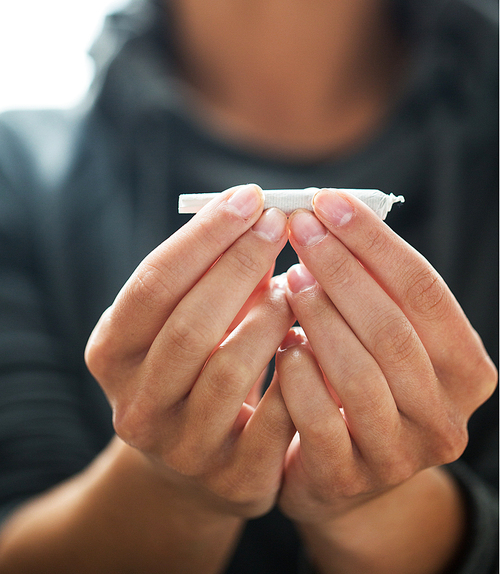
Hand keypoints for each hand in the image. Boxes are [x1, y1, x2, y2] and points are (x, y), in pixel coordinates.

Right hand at [85, 184, 295, 519]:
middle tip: (281, 222)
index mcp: (110, 354)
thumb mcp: (181, 320)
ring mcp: (182, 448)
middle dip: (240, 264)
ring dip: (270, 316)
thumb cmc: (192, 366)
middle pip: (189, 325)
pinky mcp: (234, 479)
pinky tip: (312, 337)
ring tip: (295, 285)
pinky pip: (276, 417)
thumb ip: (209, 275)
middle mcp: (136, 405)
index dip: (204, 237)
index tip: (249, 196)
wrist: (195, 462)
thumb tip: (260, 212)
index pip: (153, 284)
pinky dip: (299, 368)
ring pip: (229, 370)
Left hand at [275, 189, 496, 523]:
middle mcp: (444, 416)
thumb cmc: (364, 379)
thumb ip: (375, 285)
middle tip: (298, 229)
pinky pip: (320, 419)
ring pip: (359, 374)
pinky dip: (298, 373)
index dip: (375, 242)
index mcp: (466, 370)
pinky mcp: (349, 478)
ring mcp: (399, 455)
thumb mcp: (384, 335)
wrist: (340, 468)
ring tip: (288, 277)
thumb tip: (330, 209)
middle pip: (394, 330)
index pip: (426, 292)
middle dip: (341, 270)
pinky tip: (280, 341)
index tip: (329, 201)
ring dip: (319, 317)